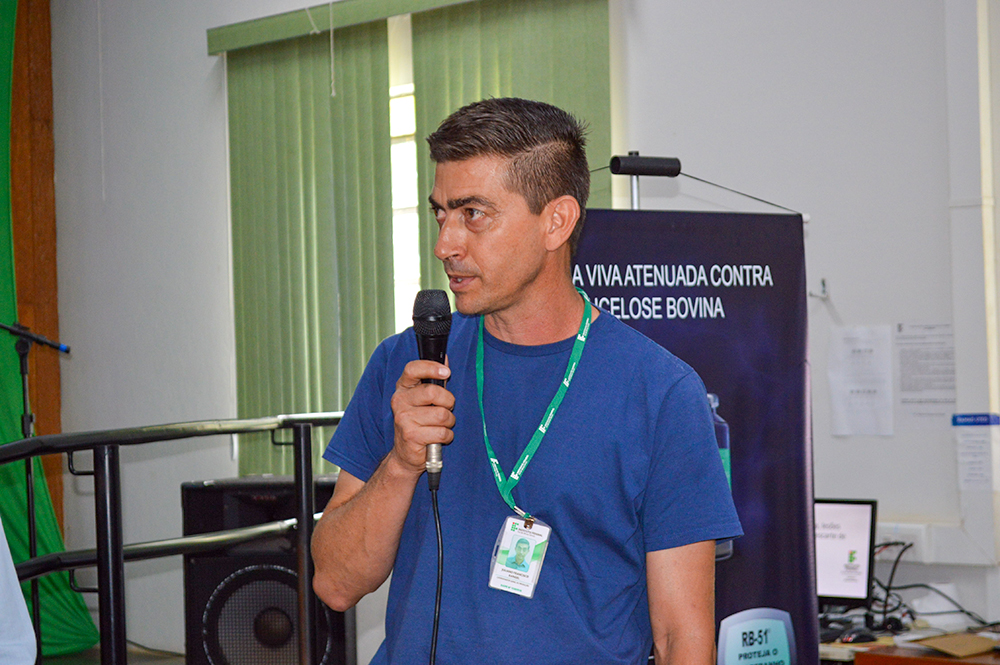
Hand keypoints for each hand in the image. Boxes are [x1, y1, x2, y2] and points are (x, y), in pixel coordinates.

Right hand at [389, 360, 454, 475]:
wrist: (406, 453)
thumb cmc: (419, 422)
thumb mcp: (423, 399)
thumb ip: (433, 380)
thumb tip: (445, 357)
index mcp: (403, 388)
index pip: (413, 369)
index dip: (431, 367)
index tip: (446, 372)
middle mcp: (400, 401)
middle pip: (433, 392)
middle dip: (448, 401)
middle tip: (447, 408)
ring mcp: (404, 419)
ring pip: (442, 415)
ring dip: (449, 422)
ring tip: (441, 426)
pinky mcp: (411, 436)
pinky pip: (442, 432)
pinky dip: (447, 436)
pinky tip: (438, 438)